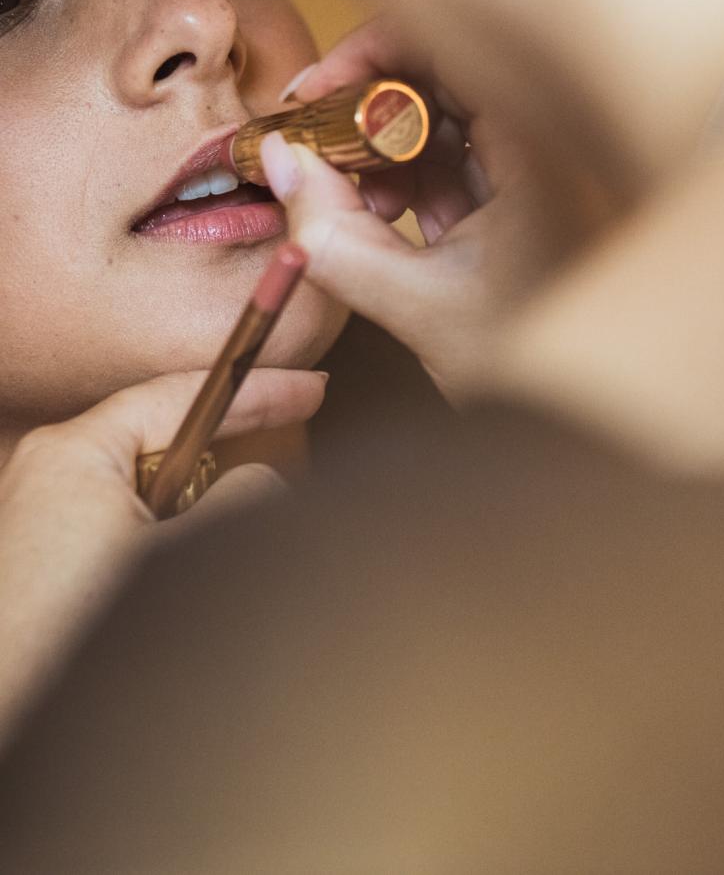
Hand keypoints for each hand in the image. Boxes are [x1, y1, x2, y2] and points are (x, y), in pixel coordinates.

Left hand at [0, 368, 325, 742]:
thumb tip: (262, 481)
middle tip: (291, 445)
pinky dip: (171, 535)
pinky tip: (189, 570)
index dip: (258, 390)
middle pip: (169, 440)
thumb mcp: (186, 554)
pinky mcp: (51, 561)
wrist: (17, 717)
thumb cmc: (78, 636)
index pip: (183, 396)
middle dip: (228, 451)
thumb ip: (243, 498)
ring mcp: (47, 518)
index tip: (311, 389)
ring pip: (154, 488)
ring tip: (225, 543)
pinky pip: (131, 524)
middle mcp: (51, 473)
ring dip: (199, 507)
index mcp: (76, 454)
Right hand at [264, 19, 601, 400]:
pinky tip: (374, 211)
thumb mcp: (417, 307)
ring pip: (452, 131)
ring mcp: (543, 185)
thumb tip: (280, 163)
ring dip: (386, 151)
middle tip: (317, 136)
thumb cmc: (537, 376)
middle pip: (452, 87)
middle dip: (372, 109)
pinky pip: (461, 172)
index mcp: (547, 159)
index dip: (377, 58)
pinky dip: (411, 184)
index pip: (457, 57)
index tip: (319, 88)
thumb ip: (334, 237)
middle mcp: (554, 159)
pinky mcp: (527, 215)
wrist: (584, 427)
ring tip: (345, 193)